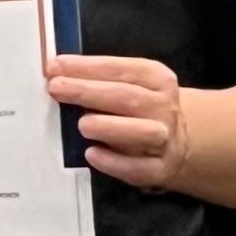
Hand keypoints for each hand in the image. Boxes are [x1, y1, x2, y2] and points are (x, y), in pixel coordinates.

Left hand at [45, 52, 192, 193]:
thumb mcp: (132, 87)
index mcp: (157, 80)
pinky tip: (92, 154)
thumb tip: (58, 73)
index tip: (56, 66)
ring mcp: (165, 139)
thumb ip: (100, 80)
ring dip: (109, 126)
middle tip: (57, 88)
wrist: (179, 144)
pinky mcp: (159, 169)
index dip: (89, 66)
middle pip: (128, 97)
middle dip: (89, 91)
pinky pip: (138, 167)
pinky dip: (114, 162)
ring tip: (82, 124)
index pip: (123, 69)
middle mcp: (164, 107)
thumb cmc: (141, 110)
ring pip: (141, 131)